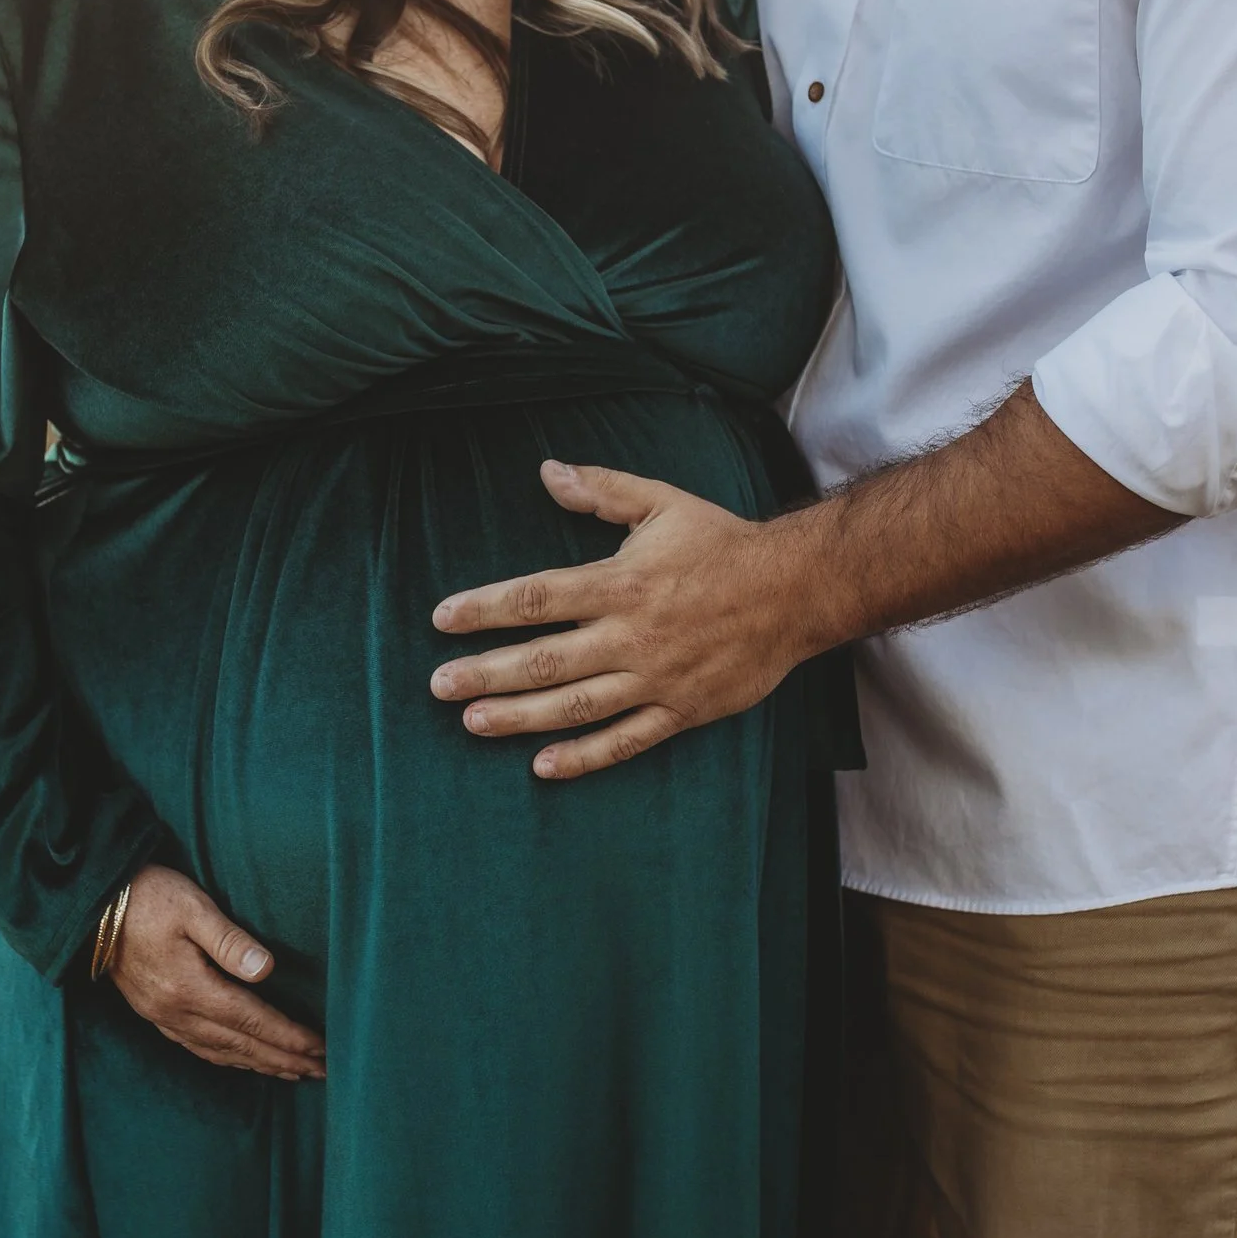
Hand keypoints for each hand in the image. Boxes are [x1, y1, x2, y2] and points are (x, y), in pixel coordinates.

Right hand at [104, 865, 325, 1080]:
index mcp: (189, 987)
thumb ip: (229, 940)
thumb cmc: (148, 897)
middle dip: (284, 1060)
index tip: (320, 1048)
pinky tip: (244, 1060)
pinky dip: (229, 1059)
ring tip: (294, 1073)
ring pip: (221, 1052)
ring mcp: (163, 1017)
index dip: (288, 1037)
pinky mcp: (155, 1014)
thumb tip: (266, 968)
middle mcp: (177, 1012)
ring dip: (260, 1065)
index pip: (251, 1020)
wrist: (93, 906)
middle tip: (322, 1071)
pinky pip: (199, 1048)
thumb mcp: (192, 907)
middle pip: (241, 1045)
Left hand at [428, 460, 818, 780]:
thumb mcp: (663, 502)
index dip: (484, 609)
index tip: (443, 618)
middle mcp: (631, 634)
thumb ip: (601, 489)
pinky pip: (625, 740)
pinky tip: (543, 767)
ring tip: (473, 723)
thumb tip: (547, 470)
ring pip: (575, 705)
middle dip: (485, 673)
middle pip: (544, 659)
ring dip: (520, 717)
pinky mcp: (680, 710)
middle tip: (439, 685)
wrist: (797, 590)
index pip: (537, 597)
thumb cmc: (723, 544)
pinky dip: (584, 756)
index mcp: (621, 583)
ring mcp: (655, 677)